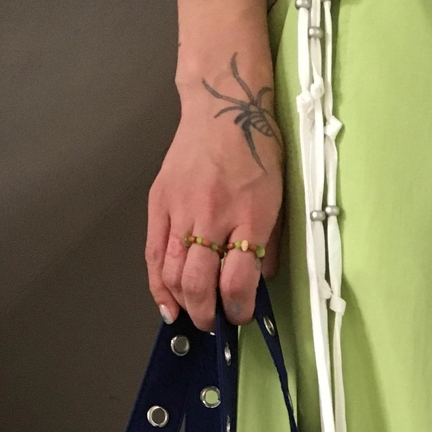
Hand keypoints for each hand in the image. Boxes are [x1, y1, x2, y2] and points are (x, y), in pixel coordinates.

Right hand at [146, 43, 282, 330]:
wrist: (223, 107)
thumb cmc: (257, 151)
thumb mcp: (278, 199)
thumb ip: (268, 245)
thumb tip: (256, 284)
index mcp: (249, 216)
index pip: (237, 281)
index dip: (237, 309)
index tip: (241, 317)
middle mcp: (212, 216)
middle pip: (198, 283)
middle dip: (206, 314)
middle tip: (214, 324)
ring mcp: (180, 210)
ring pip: (172, 273)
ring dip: (182, 303)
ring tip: (193, 315)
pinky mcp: (159, 203)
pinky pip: (153, 254)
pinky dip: (158, 284)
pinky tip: (167, 302)